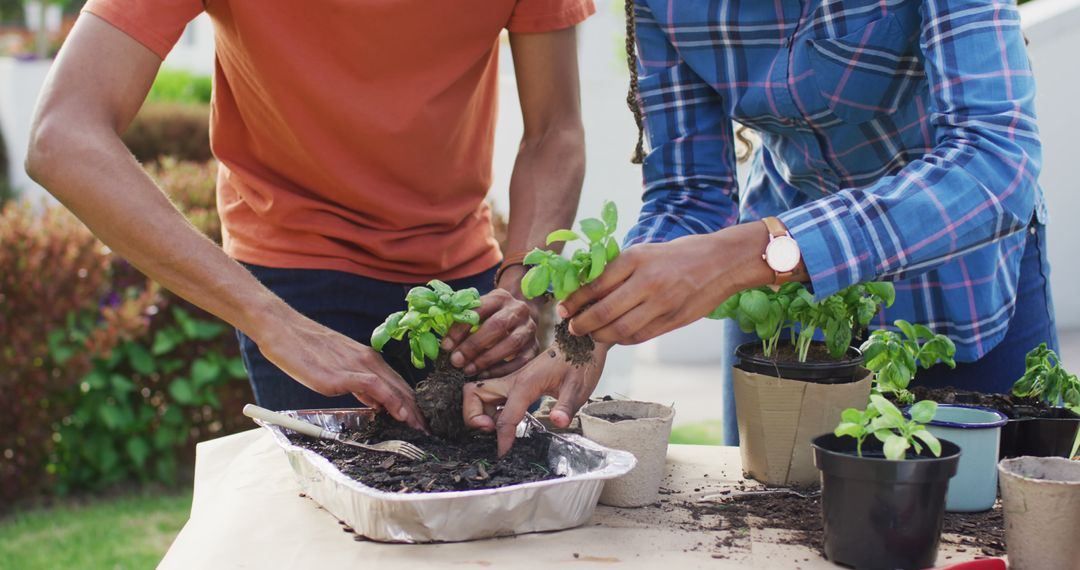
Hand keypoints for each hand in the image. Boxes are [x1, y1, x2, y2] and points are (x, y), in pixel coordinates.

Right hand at [255, 309, 427, 431]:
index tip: (422, 422)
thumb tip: (375, 403)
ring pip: (394, 388)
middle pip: (402, 388)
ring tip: (422, 429)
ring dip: (411, 410)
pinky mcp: (342, 374)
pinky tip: (401, 415)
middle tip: (430, 431)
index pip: (398, 384)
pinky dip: (391, 401)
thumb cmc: (306, 350)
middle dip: (418, 411)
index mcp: (368, 359)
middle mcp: (368, 360)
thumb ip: (359, 385)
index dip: (413, 404)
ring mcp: (356, 366)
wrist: (283, 329)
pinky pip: (375, 387)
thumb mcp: (338, 369)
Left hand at [441, 285, 540, 377]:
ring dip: (487, 359)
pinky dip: (502, 370)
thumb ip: (464, 321)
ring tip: (469, 370)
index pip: (479, 309)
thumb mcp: (479, 311)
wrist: (520, 317)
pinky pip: (521, 361)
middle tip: (457, 361)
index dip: (461, 328)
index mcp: (500, 297)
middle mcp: (518, 310)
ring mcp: (530, 328)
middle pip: (497, 326)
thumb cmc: (491, 316)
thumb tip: (446, 345)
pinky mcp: (535, 346)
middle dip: (474, 345)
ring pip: (511, 343)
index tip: (446, 346)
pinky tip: (485, 375)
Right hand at [462, 343, 607, 455]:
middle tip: (490, 430)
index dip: (502, 438)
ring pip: (477, 393)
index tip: (503, 453)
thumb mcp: (578, 388)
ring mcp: (510, 380)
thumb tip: (558, 422)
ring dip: (478, 412)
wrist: (580, 345)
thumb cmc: (580, 364)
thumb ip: (566, 406)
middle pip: (474, 394)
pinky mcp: (512, 383)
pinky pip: (489, 395)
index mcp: (525, 384)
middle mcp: (512, 380)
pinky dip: (487, 408)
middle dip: (473, 416)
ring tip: (496, 426)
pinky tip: (505, 418)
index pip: (505, 416)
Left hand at [557, 223, 774, 344]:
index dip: (573, 302)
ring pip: (619, 330)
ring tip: (591, 334)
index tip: (562, 309)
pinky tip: (615, 335)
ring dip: (599, 336)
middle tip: (573, 327)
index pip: (594, 285)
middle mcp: (647, 281)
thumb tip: (586, 292)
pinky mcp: (673, 320)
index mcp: (635, 259)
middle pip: (602, 312)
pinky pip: (639, 336)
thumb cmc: (679, 255)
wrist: (722, 262)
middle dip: (581, 324)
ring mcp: (661, 304)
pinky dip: (622, 339)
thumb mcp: (645, 252)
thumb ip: (618, 271)